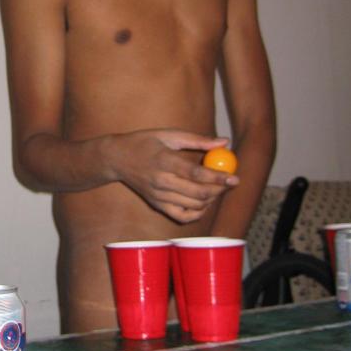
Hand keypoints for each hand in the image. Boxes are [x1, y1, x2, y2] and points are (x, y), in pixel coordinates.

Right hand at [109, 128, 238, 222]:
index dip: (218, 177)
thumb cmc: (145, 142)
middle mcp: (161, 181)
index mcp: (164, 161)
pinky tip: (202, 202)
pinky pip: (182, 216)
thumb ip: (198, 140)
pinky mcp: (156, 205)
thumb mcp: (169, 134)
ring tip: (216, 188)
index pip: (196, 174)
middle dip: (219, 190)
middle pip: (198, 193)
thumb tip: (224, 142)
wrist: (116, 158)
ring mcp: (158, 196)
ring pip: (193, 206)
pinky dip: (197, 213)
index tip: (234, 177)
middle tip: (230, 182)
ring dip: (210, 200)